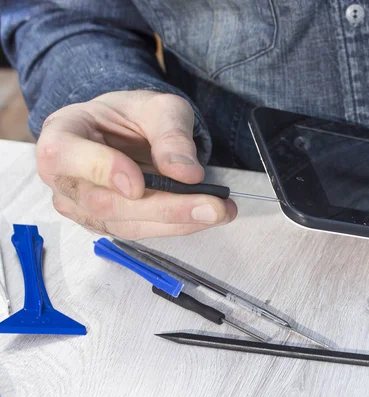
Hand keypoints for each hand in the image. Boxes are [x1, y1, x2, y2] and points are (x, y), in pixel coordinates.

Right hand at [36, 90, 236, 238]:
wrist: (128, 131)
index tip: (139, 184)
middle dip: (164, 207)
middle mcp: (63, 177)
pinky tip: (206, 215)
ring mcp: (82, 206)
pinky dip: (177, 225)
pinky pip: (141, 231)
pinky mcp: (106, 224)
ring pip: (126, 224)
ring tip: (220, 210)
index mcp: (62, 133)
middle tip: (212, 206)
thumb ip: (170, 135)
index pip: (64, 155)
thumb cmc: (133, 114)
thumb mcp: (159, 108)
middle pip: (105, 202)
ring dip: (177, 221)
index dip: (102, 171)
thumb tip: (187, 174)